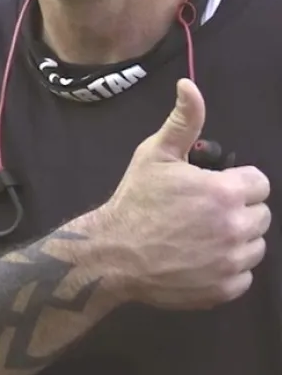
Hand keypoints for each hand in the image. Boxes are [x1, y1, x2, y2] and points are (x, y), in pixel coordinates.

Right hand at [99, 78, 270, 309]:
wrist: (113, 253)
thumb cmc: (136, 200)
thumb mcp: (155, 154)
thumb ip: (183, 120)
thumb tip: (189, 85)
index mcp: (225, 192)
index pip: (259, 183)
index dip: (236, 181)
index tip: (211, 186)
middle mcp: (236, 227)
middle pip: (261, 215)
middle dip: (238, 209)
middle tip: (202, 210)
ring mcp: (232, 262)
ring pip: (255, 245)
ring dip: (236, 238)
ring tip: (201, 234)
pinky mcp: (225, 289)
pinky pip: (244, 276)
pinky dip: (227, 268)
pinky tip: (199, 258)